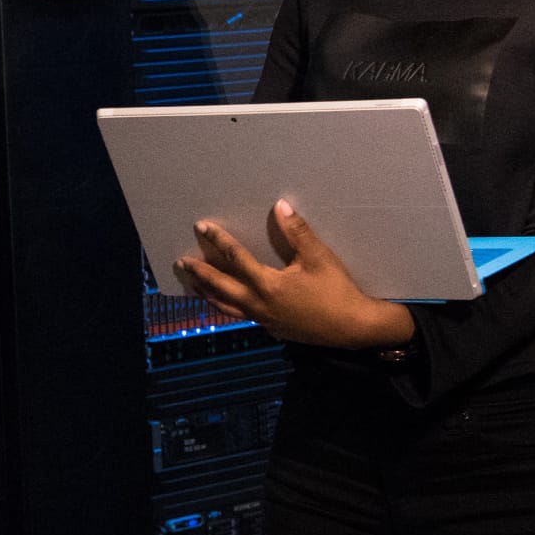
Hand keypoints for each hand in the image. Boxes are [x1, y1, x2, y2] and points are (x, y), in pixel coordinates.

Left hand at [175, 199, 414, 349]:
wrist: (353, 328)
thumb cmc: (337, 290)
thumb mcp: (319, 257)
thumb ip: (297, 232)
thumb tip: (280, 206)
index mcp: (269, 285)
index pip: (236, 259)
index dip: (218, 241)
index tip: (202, 227)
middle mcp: (260, 305)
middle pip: (221, 287)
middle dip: (200, 273)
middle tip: (181, 262)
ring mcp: (265, 319)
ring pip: (227, 306)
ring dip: (208, 293)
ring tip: (193, 284)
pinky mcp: (272, 328)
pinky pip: (241, 315)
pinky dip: (226, 307)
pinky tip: (224, 302)